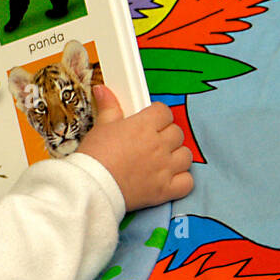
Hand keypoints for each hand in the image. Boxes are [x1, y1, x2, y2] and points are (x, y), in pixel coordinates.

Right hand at [76, 85, 192, 210]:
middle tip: (151, 140)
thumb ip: (109, 107)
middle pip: (177, 133)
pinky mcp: (165, 189)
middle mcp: (159, 145)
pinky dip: (182, 180)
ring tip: (161, 159)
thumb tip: (103, 90)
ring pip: (186, 155)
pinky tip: (169, 178)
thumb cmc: (94, 158)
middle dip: (166, 135)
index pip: (163, 112)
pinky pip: (187, 182)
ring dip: (176, 156)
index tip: (149, 121)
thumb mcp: (101, 127)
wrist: (91, 188)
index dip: (157, 115)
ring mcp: (165, 168)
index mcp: (144, 126)